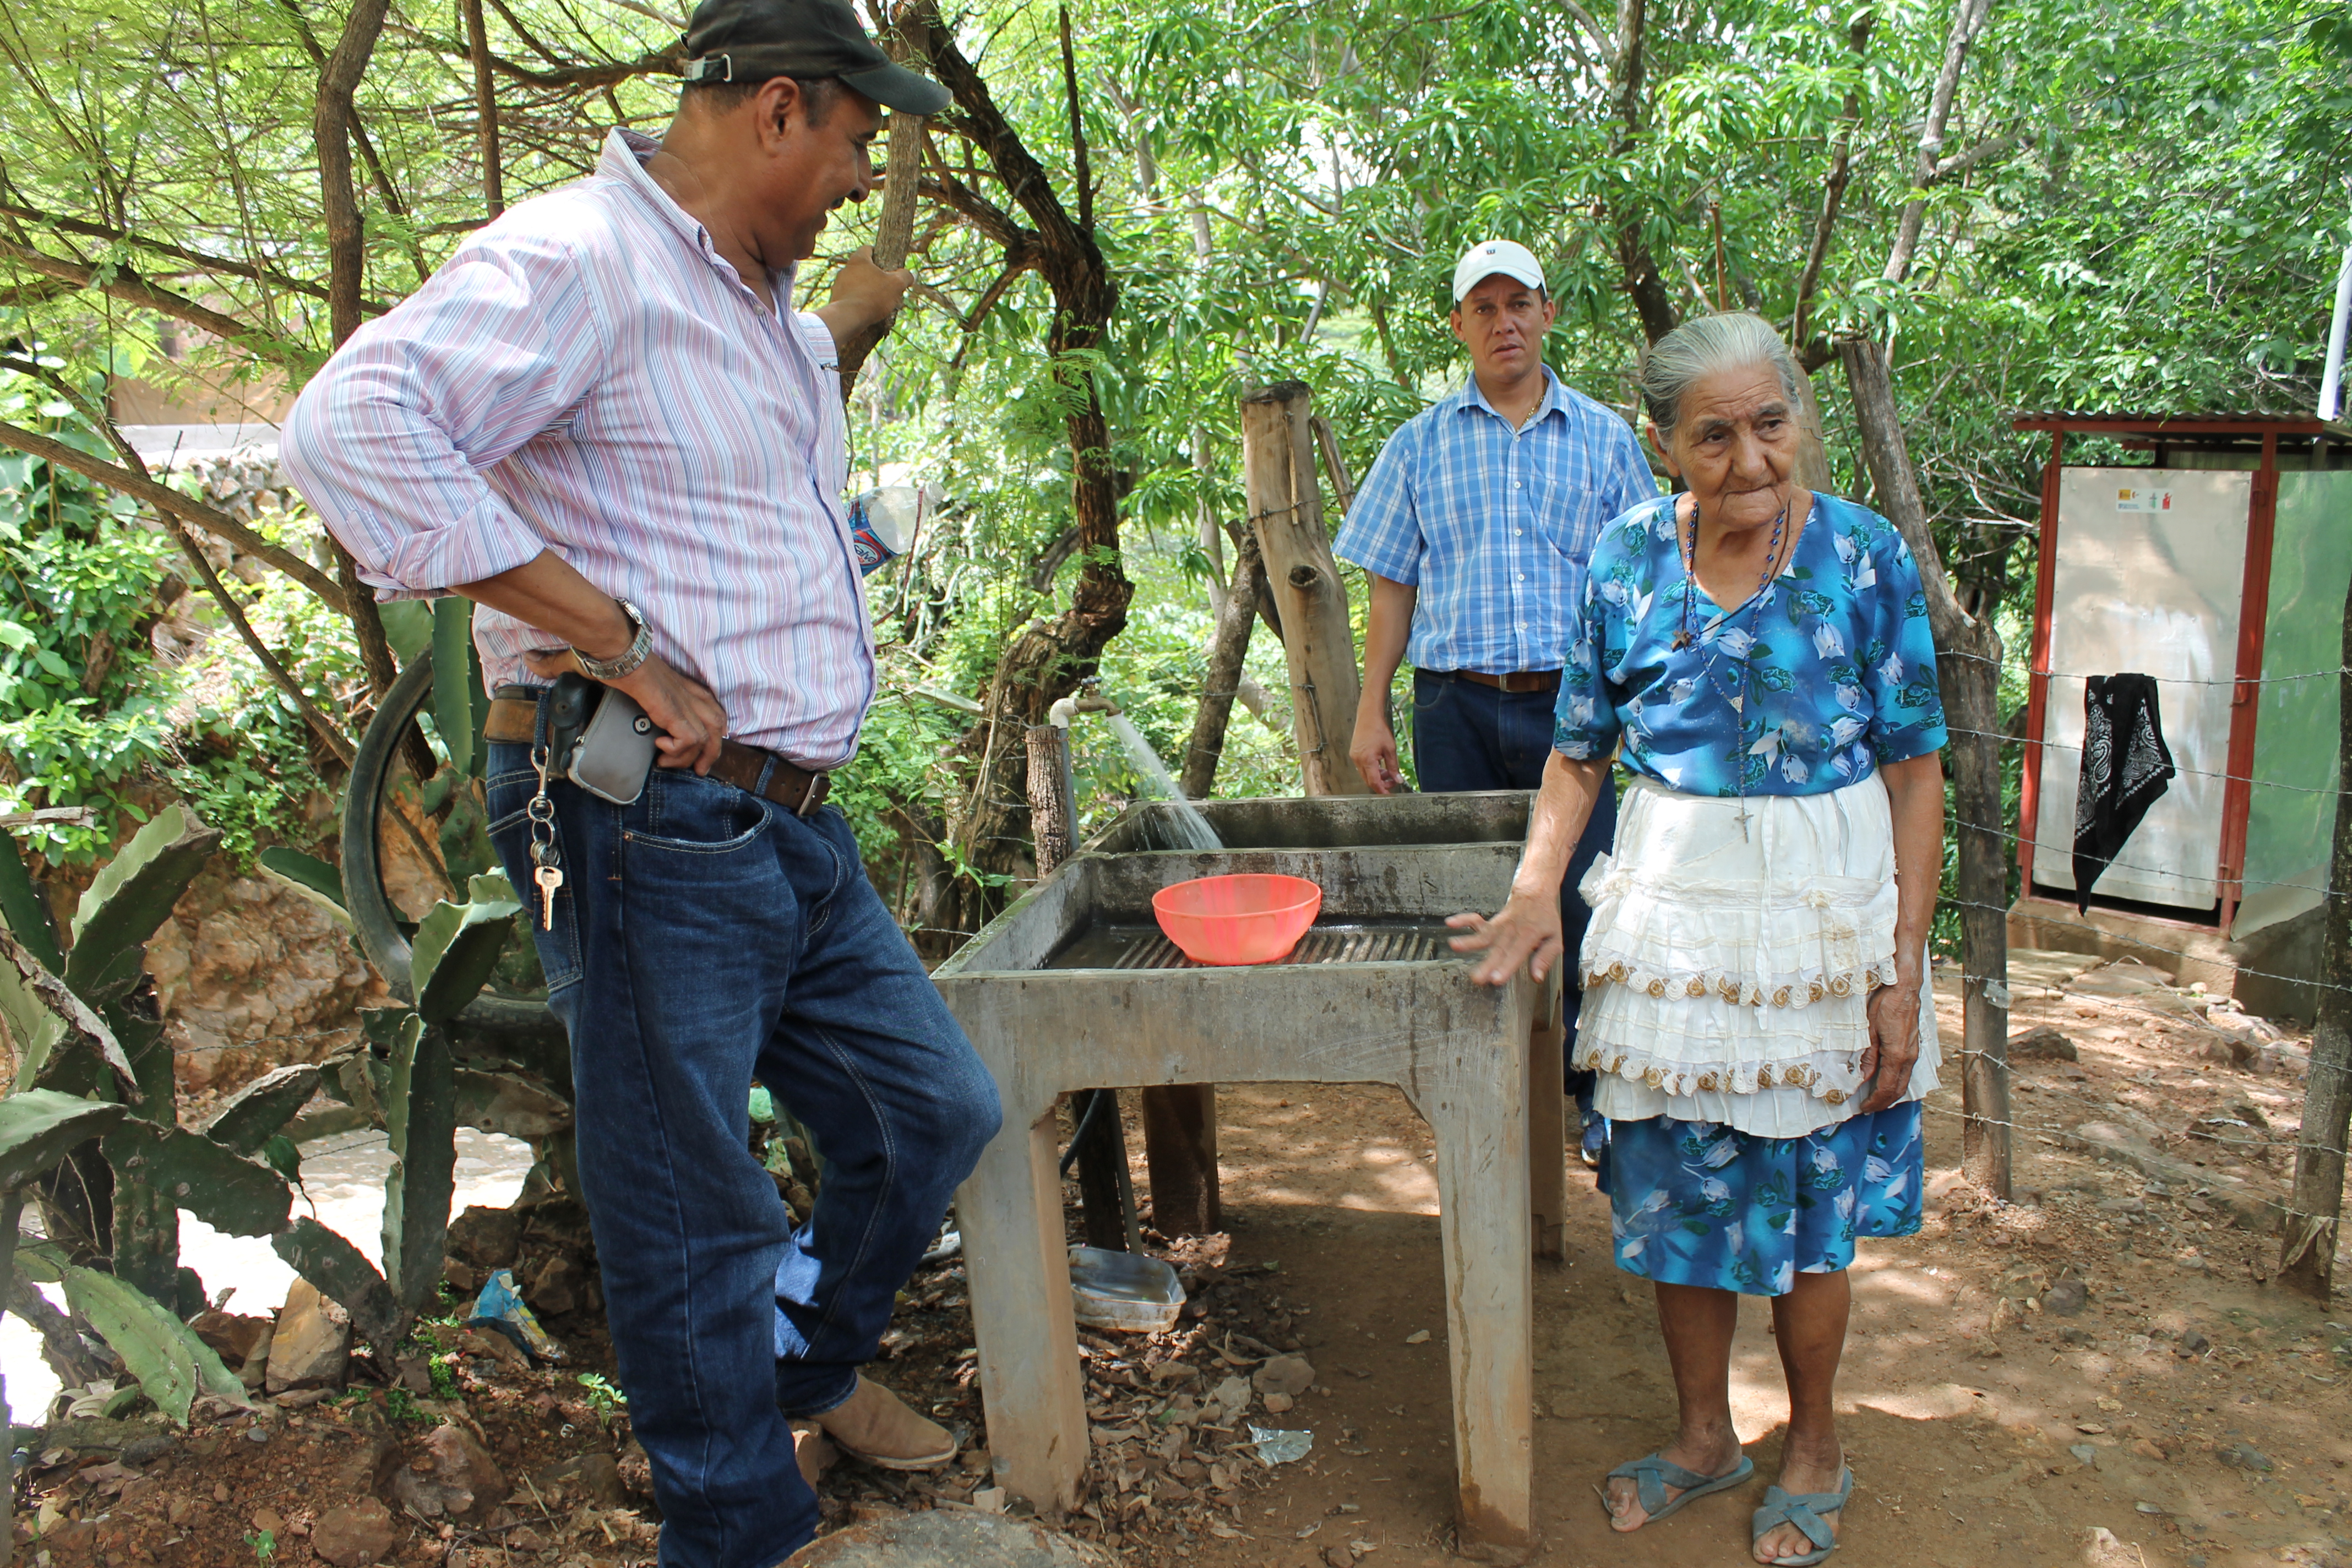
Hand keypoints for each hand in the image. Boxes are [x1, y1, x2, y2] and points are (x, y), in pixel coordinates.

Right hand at [521, 647, 727, 775]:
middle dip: (710, 751)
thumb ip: (559, 666)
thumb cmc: (599, 649)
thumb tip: (531, 661)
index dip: (704, 727)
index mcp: (670, 684)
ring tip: (671, 763)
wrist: (608, 641)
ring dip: (693, 756)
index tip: (680, 744)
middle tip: (694, 768)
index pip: (706, 704)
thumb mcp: (585, 663)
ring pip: (709, 734)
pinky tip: (660, 750)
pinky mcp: (671, 707)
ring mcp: (679, 699)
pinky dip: (680, 749)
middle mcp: (681, 692)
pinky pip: (690, 738)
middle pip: (717, 722)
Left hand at [826, 246, 913, 337]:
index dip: (877, 253)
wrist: (848, 317)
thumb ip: (905, 276)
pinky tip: (866, 311)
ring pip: (855, 283)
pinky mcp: (835, 299)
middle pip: (862, 268)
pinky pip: (849, 297)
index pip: (867, 249)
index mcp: (858, 260)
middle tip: (885, 286)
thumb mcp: (896, 284)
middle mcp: (845, 269)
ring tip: (876, 301)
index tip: (885, 261)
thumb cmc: (873, 296)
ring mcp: (838, 285)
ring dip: (865, 289)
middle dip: (873, 275)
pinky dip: (857, 301)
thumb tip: (909, 275)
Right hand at [1349, 712, 1404, 794]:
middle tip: (1392, 781)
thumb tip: (1397, 779)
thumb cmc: (1379, 730)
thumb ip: (1393, 766)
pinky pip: (1362, 768)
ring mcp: (1354, 757)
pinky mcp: (1354, 754)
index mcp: (1367, 760)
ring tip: (1387, 771)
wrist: (1368, 717)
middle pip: (1368, 780)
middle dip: (1380, 783)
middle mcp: (1358, 760)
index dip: (1382, 790)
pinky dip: (1371, 770)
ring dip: (1376, 777)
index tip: (1389, 794)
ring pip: (1365, 775)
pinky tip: (1379, 765)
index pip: (1374, 782)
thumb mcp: (1390, 749)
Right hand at [1446, 891, 1563, 986]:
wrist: (1535, 893)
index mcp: (1529, 935)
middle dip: (1487, 964)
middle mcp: (1511, 931)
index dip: (1506, 967)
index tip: (1496, 979)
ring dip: (1469, 941)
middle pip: (1498, 949)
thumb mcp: (1554, 938)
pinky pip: (1476, 920)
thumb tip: (1537, 977)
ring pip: (1484, 935)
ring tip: (1455, 946)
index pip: (1516, 953)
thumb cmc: (1545, 918)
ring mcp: (1500, 926)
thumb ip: (1545, 957)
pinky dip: (1463, 920)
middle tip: (1477, 977)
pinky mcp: (1492, 922)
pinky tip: (1450, 923)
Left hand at [1857, 978, 1922, 1112]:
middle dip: (1884, 1102)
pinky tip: (1887, 1080)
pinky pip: (1907, 1071)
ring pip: (1905, 1081)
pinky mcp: (1914, 1046)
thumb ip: (1868, 1056)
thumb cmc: (1886, 1004)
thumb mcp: (1869, 1031)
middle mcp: (1909, 1057)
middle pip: (1899, 1089)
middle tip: (1869, 1108)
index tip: (1864, 1108)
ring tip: (1876, 1098)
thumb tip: (1862, 1077)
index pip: (1887, 1088)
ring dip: (1891, 1093)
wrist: (1905, 987)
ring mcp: (1914, 1052)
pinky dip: (1897, 1081)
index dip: (1875, 1101)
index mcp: (1897, 1056)